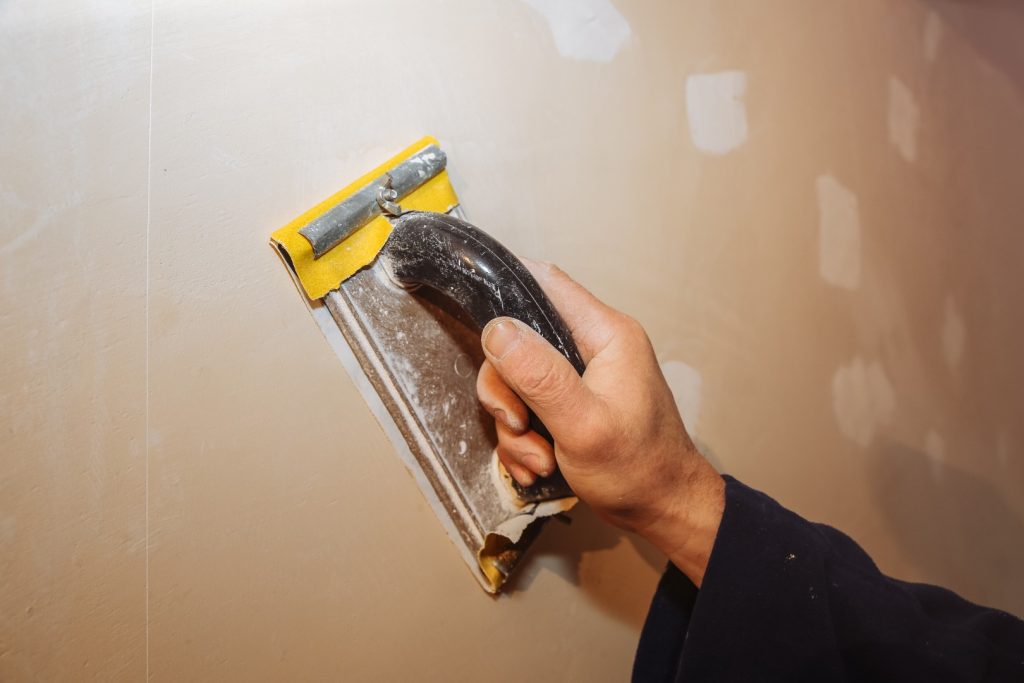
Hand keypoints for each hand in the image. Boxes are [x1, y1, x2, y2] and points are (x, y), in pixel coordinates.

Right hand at [476, 259, 724, 585]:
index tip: (470, 306)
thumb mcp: (583, 425)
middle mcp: (592, 347)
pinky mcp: (570, 404)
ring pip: (517, 383)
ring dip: (515, 428)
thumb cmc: (639, 469)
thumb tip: (497, 329)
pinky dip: (524, 442)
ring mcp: (580, 377)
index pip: (547, 283)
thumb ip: (540, 375)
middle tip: (519, 426)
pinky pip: (528, 411)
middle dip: (506, 391)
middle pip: (519, 342)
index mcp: (606, 335)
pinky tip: (536, 468)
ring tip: (538, 460)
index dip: (505, 286)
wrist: (663, 510)